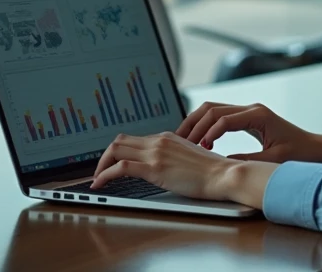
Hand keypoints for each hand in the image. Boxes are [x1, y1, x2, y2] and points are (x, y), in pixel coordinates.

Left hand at [91, 131, 237, 201]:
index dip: (119, 151)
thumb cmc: (213, 172)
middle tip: (100, 171)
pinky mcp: (154, 168)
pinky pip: (120, 167)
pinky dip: (104, 174)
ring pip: (115, 150)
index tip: (112, 164)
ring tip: (97, 179)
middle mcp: (159, 140)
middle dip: (105, 156)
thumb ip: (175, 157)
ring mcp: (156, 153)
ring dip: (101, 164)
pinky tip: (99, 184)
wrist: (224, 174)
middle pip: (120, 141)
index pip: (134, 139)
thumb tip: (166, 168)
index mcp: (168, 137)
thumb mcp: (190, 157)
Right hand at [177, 101, 321, 162]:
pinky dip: (206, 125)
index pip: (223, 118)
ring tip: (184, 139)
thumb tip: (221, 164)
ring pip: (214, 109)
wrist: (316, 149)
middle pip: (213, 108)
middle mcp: (252, 109)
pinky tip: (200, 141)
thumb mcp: (273, 161)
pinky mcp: (248, 119)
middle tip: (180, 141)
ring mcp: (249, 112)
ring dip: (197, 122)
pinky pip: (221, 116)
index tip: (199, 148)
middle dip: (195, 124)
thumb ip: (247, 161)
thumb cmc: (300, 153)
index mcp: (258, 115)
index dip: (208, 133)